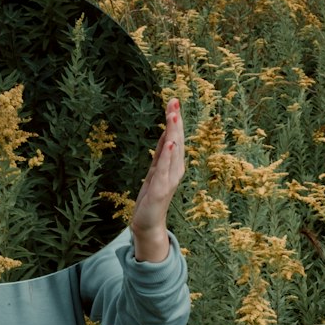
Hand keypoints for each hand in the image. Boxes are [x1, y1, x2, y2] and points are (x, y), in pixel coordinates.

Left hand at [130, 98, 185, 261]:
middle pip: (176, 141)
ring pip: (172, 152)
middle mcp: (175, 170)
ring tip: (173, 117)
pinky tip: (169, 144)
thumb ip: (161, 153)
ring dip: (173, 134)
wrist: (147, 223)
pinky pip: (164, 170)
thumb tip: (166, 133)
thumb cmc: (152, 197)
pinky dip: (167, 157)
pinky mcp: (160, 191)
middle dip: (175, 122)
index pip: (174, 138)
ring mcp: (169, 180)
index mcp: (173, 165)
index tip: (173, 101)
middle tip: (174, 102)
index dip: (174, 120)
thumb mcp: (155, 170)